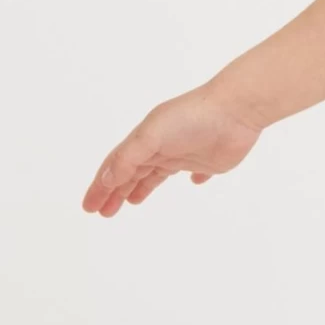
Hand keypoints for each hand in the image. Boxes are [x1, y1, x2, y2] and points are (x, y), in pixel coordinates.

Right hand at [81, 80, 262, 216]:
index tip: (88, 207)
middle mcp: (161, 146)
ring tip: (132, 202)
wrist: (235, 110)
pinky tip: (192, 183)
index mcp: (144, 139)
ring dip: (141, 188)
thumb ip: (128, 158)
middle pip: (132, 173)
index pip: (115, 167)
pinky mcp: (208, 160)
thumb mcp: (151, 136)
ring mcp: (184, 153)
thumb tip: (106, 180)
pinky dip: (191, 179)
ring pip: (156, 174)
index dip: (100, 187)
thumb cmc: (191, 118)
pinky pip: (195, 172)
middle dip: (115, 192)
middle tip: (103, 213)